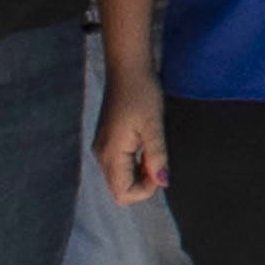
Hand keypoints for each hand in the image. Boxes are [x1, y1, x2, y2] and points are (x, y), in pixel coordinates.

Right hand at [95, 68, 170, 203]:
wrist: (128, 70)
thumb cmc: (142, 94)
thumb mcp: (154, 126)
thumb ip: (157, 157)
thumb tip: (163, 182)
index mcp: (111, 154)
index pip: (123, 194)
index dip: (145, 189)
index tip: (159, 168)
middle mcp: (102, 155)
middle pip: (120, 189)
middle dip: (143, 182)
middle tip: (158, 159)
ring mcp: (103, 148)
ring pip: (121, 177)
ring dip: (140, 172)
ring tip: (153, 149)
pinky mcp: (108, 141)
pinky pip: (120, 165)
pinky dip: (136, 163)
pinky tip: (147, 145)